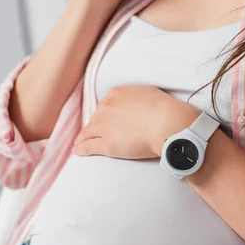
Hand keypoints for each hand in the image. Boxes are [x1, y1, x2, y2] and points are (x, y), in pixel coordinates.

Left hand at [72, 86, 200, 158]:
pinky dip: (80, 149)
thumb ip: (136, 98)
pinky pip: (87, 146)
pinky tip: (77, 151)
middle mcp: (106, 108)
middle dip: (94, 127)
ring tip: (80, 144)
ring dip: (83, 138)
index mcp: (115, 94)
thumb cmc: (164, 109)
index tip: (105, 121)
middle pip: (95, 118)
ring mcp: (103, 126)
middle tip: (94, 135)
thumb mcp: (147, 93)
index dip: (104, 115)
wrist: (166, 123)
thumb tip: (136, 103)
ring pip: (87, 132)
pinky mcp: (105, 144)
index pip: (104, 106)